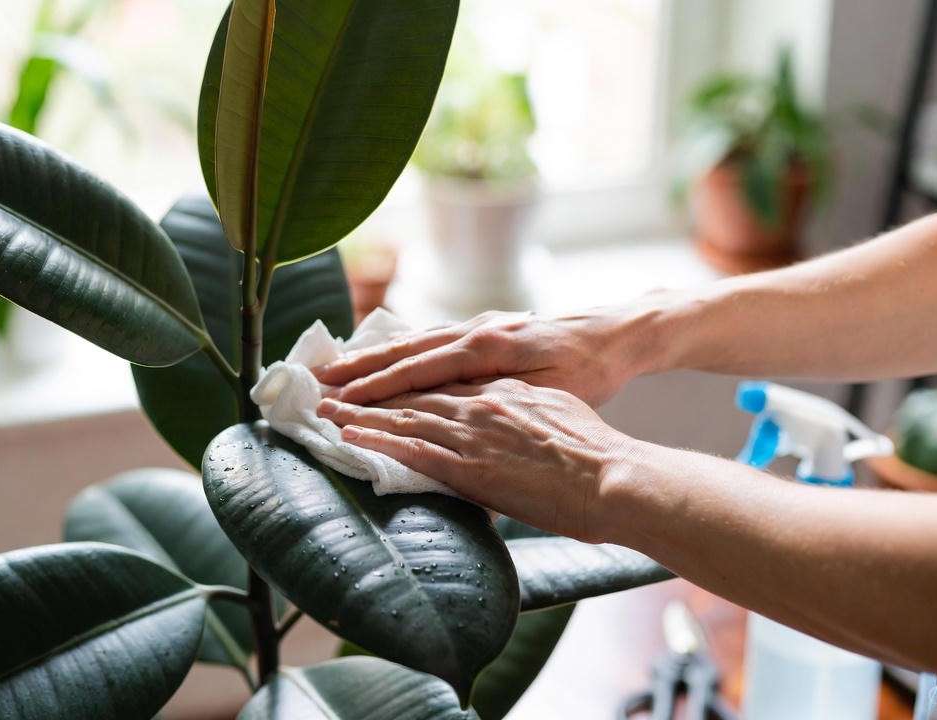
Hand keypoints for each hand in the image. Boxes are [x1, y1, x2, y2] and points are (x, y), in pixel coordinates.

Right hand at [314, 309, 650, 406]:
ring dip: (373, 355)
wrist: (617, 334)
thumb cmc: (591, 370)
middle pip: (406, 349)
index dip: (378, 386)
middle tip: (320, 381)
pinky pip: (431, 337)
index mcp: (489, 347)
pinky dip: (400, 347)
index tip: (342, 399)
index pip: (420, 369)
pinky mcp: (483, 328)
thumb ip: (505, 400)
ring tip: (335, 366)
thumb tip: (461, 414)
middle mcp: (476, 330)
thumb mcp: (555, 391)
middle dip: (360, 367)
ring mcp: (478, 325)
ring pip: (414, 340)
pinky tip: (382, 355)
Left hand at [316, 378, 633, 542]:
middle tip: (331, 381)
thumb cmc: (598, 453)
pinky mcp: (469, 465)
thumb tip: (513, 420)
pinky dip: (374, 439)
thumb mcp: (560, 414)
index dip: (404, 375)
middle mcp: (482, 400)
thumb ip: (526, 410)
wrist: (614, 478)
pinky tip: (347, 436)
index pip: (442, 377)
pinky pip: (410, 447)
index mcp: (504, 387)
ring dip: (359, 409)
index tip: (375, 373)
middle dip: (368, 384)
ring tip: (325, 406)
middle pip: (413, 387)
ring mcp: (473, 430)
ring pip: (403, 413)